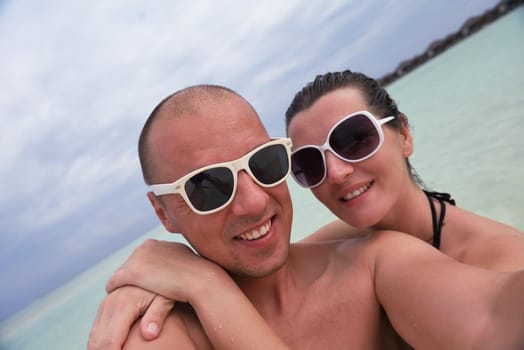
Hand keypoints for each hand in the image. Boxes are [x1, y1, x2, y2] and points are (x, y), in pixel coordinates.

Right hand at [87, 285, 173, 349]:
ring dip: (100, 349)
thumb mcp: (166, 299)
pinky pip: (96, 331)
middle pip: (97, 342)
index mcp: (123, 305)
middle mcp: (109, 304)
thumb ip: (157, 315)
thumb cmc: (164, 286)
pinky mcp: (105, 307)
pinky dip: (100, 343)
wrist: (155, 266)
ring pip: (93, 338)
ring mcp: (105, 305)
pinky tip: (114, 348)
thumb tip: (149, 334)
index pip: (109, 342)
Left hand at [106, 239, 224, 304]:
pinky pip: (114, 283)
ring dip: (124, 286)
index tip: (145, 287)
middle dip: (132, 279)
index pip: (142, 259)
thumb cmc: (199, 278)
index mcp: (158, 244)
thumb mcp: (186, 265)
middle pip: (130, 265)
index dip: (143, 274)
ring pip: (121, 274)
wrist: (202, 280)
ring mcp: (138, 258)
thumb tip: (174, 269)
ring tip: (128, 300)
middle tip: (134, 295)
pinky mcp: (131, 272)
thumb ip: (175, 264)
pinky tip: (122, 303)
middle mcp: (146, 246)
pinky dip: (116, 292)